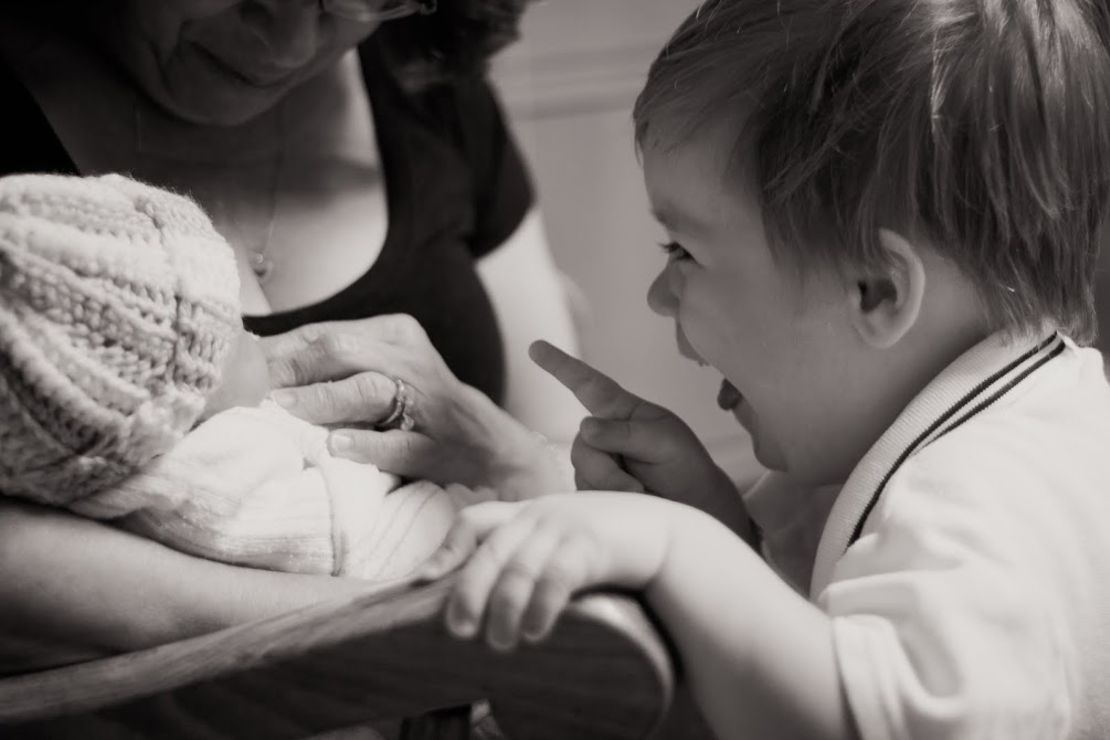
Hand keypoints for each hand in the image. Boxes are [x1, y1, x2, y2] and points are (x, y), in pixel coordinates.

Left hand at [263, 316, 568, 497]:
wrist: (486, 444)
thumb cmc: (418, 405)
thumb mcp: (383, 367)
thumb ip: (332, 362)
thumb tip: (255, 358)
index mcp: (396, 334)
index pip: (327, 334)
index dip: (280, 350)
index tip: (239, 367)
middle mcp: (411, 360)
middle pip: (343, 351)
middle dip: (293, 369)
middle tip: (250, 389)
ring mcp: (426, 402)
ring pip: (369, 390)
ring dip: (321, 400)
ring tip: (281, 410)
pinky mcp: (436, 444)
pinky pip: (398, 443)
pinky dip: (366, 445)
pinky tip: (335, 447)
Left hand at [417, 491, 674, 650]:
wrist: (667, 534)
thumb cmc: (610, 546)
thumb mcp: (564, 540)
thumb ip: (531, 555)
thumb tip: (493, 601)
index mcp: (528, 513)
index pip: (474, 521)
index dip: (446, 549)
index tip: (423, 581)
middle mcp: (541, 516)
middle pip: (489, 550)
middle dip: (468, 590)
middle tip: (459, 630)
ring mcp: (566, 527)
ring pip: (519, 567)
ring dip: (505, 608)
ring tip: (501, 643)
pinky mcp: (593, 545)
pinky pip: (557, 576)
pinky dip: (542, 605)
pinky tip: (536, 631)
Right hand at [530, 341, 734, 504]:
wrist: (693, 507)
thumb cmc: (683, 465)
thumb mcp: (663, 440)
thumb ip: (624, 433)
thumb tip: (584, 427)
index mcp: (619, 410)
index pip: (586, 383)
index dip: (560, 365)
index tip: (535, 347)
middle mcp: (601, 434)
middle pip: (583, 446)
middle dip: (606, 470)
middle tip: (637, 487)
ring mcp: (594, 463)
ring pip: (583, 473)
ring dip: (612, 487)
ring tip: (641, 494)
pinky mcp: (591, 491)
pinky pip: (584, 495)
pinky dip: (608, 502)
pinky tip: (628, 504)